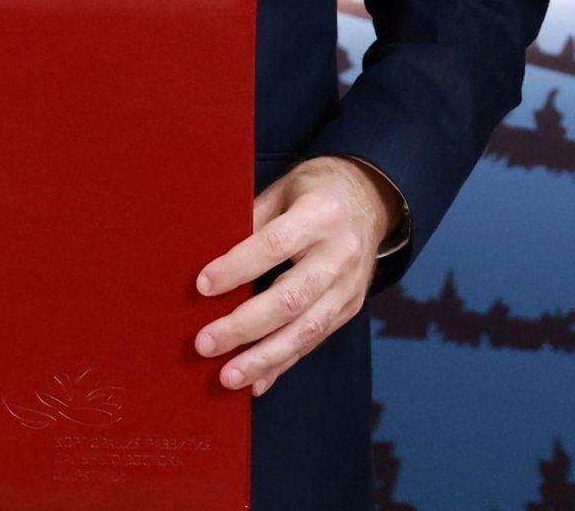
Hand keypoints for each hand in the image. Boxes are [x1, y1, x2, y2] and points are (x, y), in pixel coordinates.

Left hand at [194, 156, 394, 395]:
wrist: (371, 200)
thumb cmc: (314, 193)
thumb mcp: (283, 191)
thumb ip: (252, 221)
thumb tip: (210, 258)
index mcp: (322, 215)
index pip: (275, 246)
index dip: (238, 268)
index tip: (202, 286)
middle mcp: (341, 253)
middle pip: (291, 298)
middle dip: (244, 327)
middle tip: (205, 344)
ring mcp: (349, 286)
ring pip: (306, 330)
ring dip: (264, 358)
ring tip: (228, 377)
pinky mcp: (350, 308)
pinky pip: (314, 341)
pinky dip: (283, 364)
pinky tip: (256, 382)